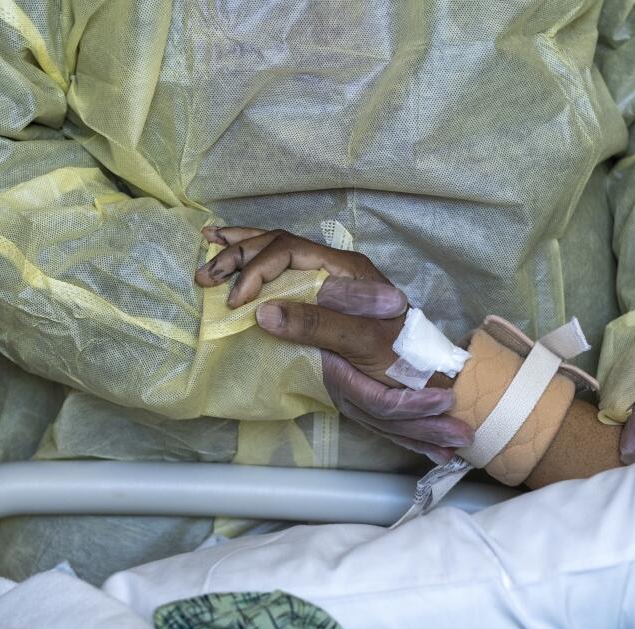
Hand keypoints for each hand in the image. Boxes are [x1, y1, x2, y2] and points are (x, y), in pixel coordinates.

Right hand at [195, 225, 473, 462]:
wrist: (429, 378)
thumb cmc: (402, 359)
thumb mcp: (362, 345)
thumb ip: (316, 324)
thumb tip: (263, 313)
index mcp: (346, 271)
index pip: (288, 251)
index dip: (256, 271)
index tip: (236, 302)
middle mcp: (336, 268)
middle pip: (276, 243)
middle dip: (237, 255)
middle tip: (205, 279)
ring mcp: (328, 281)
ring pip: (276, 249)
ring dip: (240, 251)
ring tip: (206, 252)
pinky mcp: (321, 299)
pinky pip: (282, 270)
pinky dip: (253, 260)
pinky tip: (232, 255)